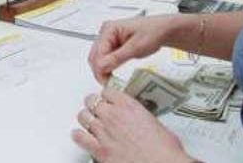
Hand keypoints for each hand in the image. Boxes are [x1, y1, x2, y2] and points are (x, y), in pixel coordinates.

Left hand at [72, 88, 192, 162]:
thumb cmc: (164, 150)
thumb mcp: (155, 124)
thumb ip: (142, 118)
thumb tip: (141, 122)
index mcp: (129, 106)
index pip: (107, 91)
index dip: (106, 95)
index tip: (106, 98)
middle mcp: (113, 116)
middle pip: (92, 101)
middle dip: (93, 104)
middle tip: (95, 108)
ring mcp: (104, 132)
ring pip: (83, 116)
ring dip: (86, 118)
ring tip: (87, 120)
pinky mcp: (99, 150)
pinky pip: (80, 138)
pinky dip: (78, 136)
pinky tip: (79, 135)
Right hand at [89, 15, 170, 83]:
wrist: (163, 30)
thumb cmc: (153, 32)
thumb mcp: (136, 47)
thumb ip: (117, 57)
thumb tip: (102, 67)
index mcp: (109, 29)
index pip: (97, 52)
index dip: (99, 69)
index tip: (106, 82)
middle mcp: (106, 32)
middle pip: (94, 55)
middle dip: (99, 70)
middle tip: (108, 83)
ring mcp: (109, 38)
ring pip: (98, 58)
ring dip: (102, 69)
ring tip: (110, 80)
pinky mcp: (113, 45)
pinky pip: (105, 58)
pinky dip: (107, 67)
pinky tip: (112, 74)